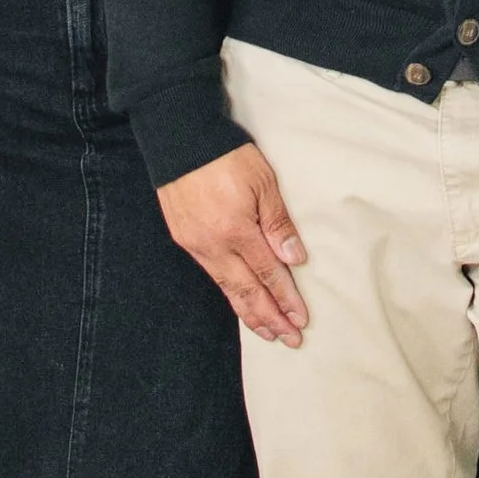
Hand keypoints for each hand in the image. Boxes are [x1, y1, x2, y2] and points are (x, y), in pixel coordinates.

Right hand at [156, 141, 309, 345]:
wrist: (178, 138)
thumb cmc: (225, 155)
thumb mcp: (262, 182)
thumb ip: (277, 223)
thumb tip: (294, 259)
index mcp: (236, 230)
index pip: (268, 273)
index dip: (286, 298)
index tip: (300, 319)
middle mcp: (213, 244)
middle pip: (247, 290)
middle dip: (270, 317)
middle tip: (289, 339)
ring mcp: (195, 244)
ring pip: (226, 288)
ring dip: (249, 312)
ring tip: (267, 332)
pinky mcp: (184, 238)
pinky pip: (211, 275)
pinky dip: (228, 293)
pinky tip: (239, 301)